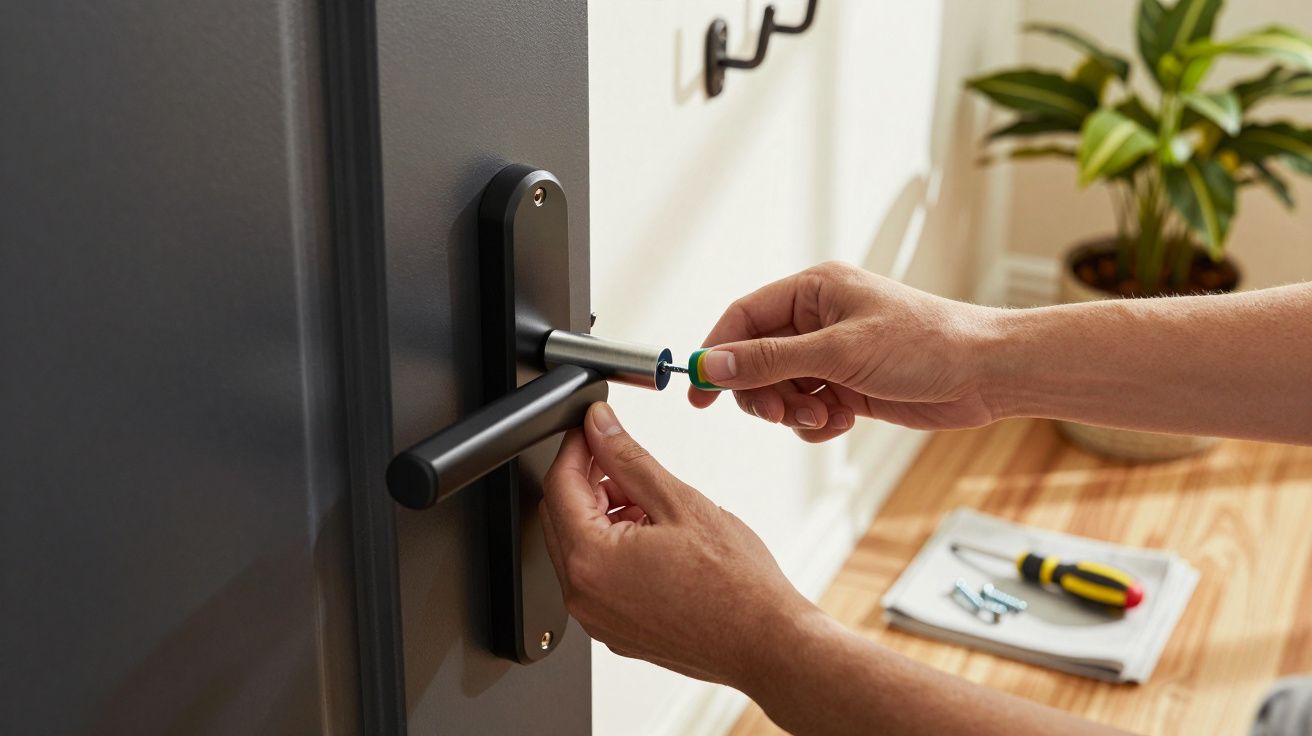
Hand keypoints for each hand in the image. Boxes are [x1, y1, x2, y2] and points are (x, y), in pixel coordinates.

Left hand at [540, 402, 812, 686]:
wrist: (767, 642)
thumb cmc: (736, 585)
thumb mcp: (679, 502)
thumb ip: (628, 458)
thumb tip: (600, 426)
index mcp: (591, 561)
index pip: (559, 485)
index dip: (576, 447)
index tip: (592, 428)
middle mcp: (584, 596)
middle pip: (561, 517)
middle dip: (589, 481)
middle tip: (625, 462)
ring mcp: (598, 619)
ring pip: (580, 548)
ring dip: (603, 515)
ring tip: (653, 506)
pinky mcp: (615, 630)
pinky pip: (598, 578)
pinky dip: (614, 549)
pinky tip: (654, 537)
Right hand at [689, 261, 999, 437]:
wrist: (985, 374)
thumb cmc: (925, 344)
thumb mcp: (838, 352)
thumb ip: (769, 360)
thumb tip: (712, 365)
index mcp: (813, 290)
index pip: (742, 318)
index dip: (715, 353)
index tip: (696, 390)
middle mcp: (818, 319)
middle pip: (755, 359)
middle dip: (762, 391)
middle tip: (779, 412)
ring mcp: (832, 354)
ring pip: (780, 389)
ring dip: (792, 411)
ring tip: (822, 417)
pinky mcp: (848, 386)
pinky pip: (807, 409)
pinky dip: (816, 423)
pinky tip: (842, 422)